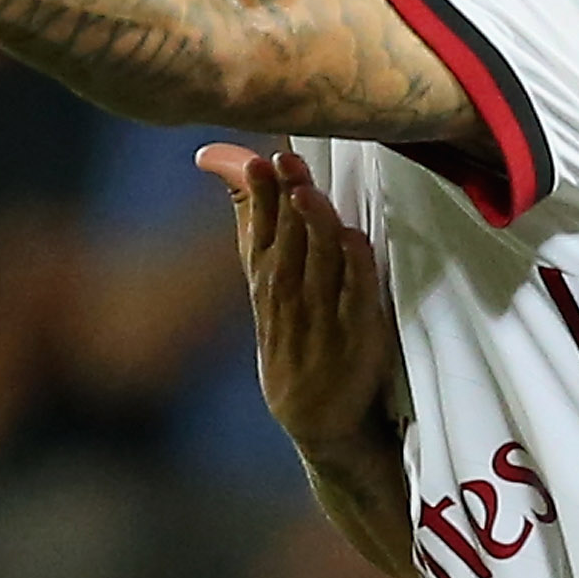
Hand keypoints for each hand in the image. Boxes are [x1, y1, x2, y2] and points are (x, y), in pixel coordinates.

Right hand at [195, 145, 397, 456]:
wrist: (317, 420)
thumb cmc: (292, 335)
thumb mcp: (262, 280)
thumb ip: (249, 218)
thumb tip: (219, 157)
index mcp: (264, 282)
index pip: (256, 231)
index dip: (256, 196)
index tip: (256, 161)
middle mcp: (287, 298)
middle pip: (284, 241)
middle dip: (282, 200)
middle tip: (282, 160)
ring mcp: (322, 319)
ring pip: (317, 264)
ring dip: (313, 226)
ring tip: (307, 191)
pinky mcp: (359, 338)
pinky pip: (356, 298)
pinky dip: (355, 268)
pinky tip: (354, 238)